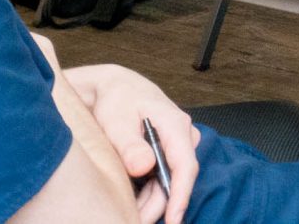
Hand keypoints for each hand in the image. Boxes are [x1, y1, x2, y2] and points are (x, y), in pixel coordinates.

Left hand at [62, 65, 196, 223]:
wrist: (113, 87)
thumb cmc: (115, 100)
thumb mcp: (117, 121)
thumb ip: (129, 145)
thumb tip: (143, 167)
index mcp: (175, 124)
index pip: (185, 165)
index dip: (180, 195)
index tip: (173, 219)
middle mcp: (183, 133)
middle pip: (177, 178)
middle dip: (159, 205)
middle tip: (134, 223)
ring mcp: (177, 141)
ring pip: (170, 179)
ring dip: (152, 200)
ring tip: (129, 216)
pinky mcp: (168, 147)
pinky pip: (164, 174)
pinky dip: (149, 191)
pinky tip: (133, 202)